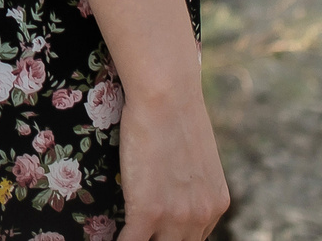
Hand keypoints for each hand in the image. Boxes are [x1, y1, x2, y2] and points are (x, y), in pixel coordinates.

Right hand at [115, 86, 229, 240]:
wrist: (166, 96)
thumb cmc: (176, 112)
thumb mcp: (196, 156)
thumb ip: (189, 181)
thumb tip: (171, 182)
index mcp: (216, 203)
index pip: (195, 238)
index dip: (172, 236)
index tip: (156, 232)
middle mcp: (202, 215)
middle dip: (157, 240)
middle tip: (139, 231)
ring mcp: (176, 216)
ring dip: (138, 240)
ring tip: (125, 233)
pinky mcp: (149, 211)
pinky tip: (105, 238)